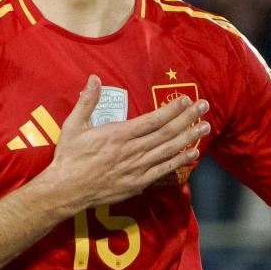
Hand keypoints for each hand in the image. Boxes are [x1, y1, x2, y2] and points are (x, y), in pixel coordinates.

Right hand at [39, 76, 207, 211]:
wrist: (65, 190)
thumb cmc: (69, 157)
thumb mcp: (73, 126)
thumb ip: (87, 102)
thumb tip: (94, 79)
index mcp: (118, 135)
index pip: (153, 120)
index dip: (172, 109)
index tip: (186, 100)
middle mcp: (132, 151)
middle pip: (167, 133)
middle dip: (188, 119)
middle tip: (204, 107)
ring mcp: (137, 168)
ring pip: (169, 150)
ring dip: (189, 138)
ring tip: (205, 127)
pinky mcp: (137, 183)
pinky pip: (164, 170)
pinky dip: (180, 160)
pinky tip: (192, 152)